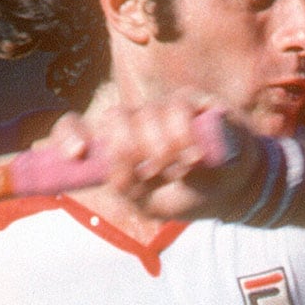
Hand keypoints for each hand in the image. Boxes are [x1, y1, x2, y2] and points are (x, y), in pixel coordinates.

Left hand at [47, 92, 261, 220]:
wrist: (234, 190)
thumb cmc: (187, 196)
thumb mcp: (150, 203)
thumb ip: (126, 187)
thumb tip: (117, 166)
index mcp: (116, 148)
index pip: (76, 129)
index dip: (69, 135)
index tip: (77, 153)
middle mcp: (134, 123)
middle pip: (115, 119)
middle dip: (132, 151)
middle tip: (154, 172)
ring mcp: (161, 109)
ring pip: (147, 115)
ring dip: (164, 151)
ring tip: (183, 170)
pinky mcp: (190, 100)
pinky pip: (176, 109)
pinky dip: (183, 138)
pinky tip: (194, 157)